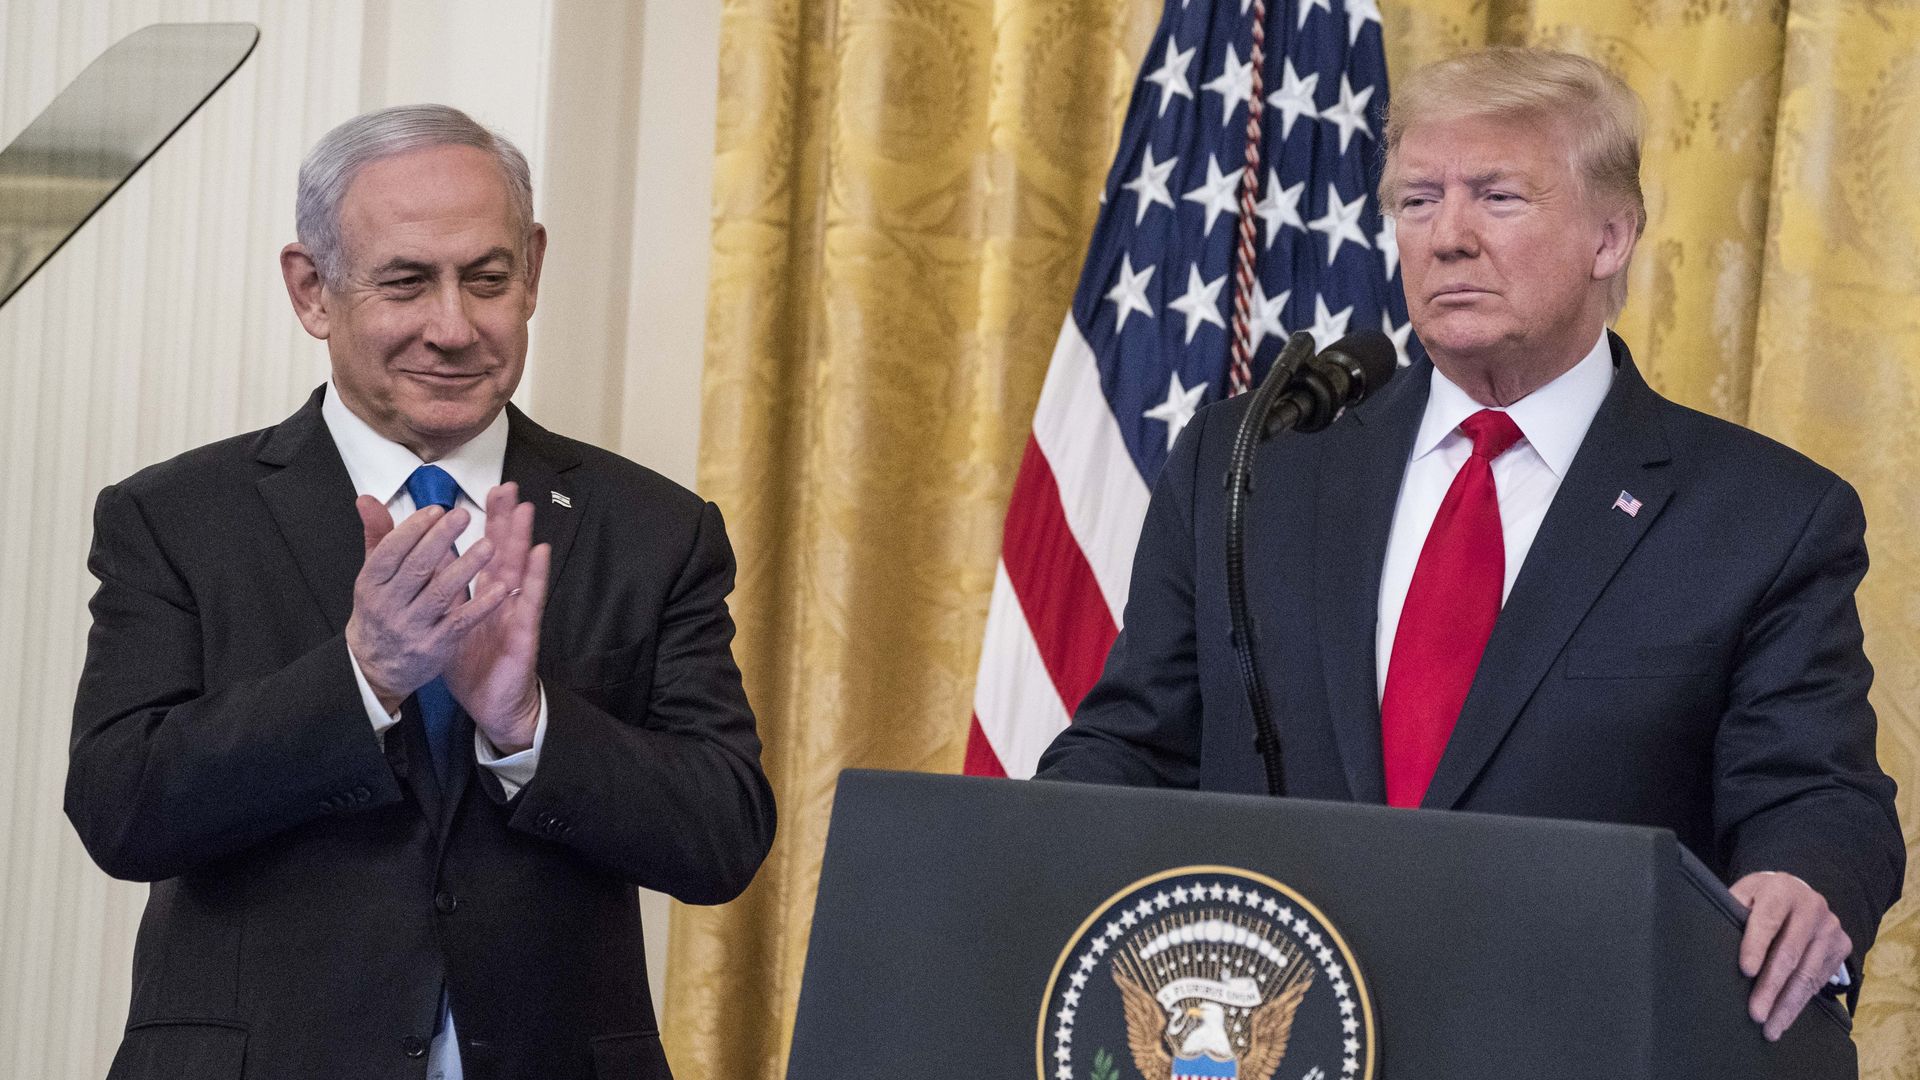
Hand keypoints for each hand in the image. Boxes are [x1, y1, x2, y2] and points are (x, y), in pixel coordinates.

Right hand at [346, 496, 506, 712]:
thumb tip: (367, 499)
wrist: (376, 667)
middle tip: (463, 516)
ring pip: (440, 594)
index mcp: (372, 583)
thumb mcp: (373, 575)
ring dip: (466, 568)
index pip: (391, 552)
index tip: (437, 510)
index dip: (413, 529)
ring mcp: (413, 627)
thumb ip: (378, 536)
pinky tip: (500, 589)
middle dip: (440, 540)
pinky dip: (480, 606)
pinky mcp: (436, 647)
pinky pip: (460, 623)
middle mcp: (389, 605)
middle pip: (416, 568)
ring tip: (488, 546)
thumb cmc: (380, 611)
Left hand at [443, 482, 551, 753]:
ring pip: (518, 568)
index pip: (483, 550)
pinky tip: (539, 553)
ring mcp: (514, 611)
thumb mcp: (445, 620)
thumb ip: (436, 588)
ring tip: (524, 508)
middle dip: (504, 519)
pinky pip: (530, 601)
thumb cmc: (471, 663)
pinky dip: (535, 576)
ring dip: (522, 538)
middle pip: (503, 550)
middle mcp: (501, 596)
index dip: (485, 523)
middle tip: (506, 486)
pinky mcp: (524, 631)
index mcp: (481, 592)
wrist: (490, 703)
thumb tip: (421, 557)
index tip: (485, 491)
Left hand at [1730, 871, 1850, 1040]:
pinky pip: (1820, 980)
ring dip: (1787, 1005)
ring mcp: (1830, 928)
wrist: (1799, 893)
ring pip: (1807, 974)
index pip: (1767, 921)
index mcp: (1781, 890)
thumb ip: (1733, 911)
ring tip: (1770, 1028)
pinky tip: (1786, 1016)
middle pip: (1789, 954)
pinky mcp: (1842, 945)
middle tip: (1756, 1014)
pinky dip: (1801, 1001)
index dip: (1755, 946)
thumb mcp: (1745, 894)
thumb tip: (1716, 942)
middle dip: (1771, 987)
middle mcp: (1811, 907)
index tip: (1746, 971)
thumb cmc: (1762, 898)